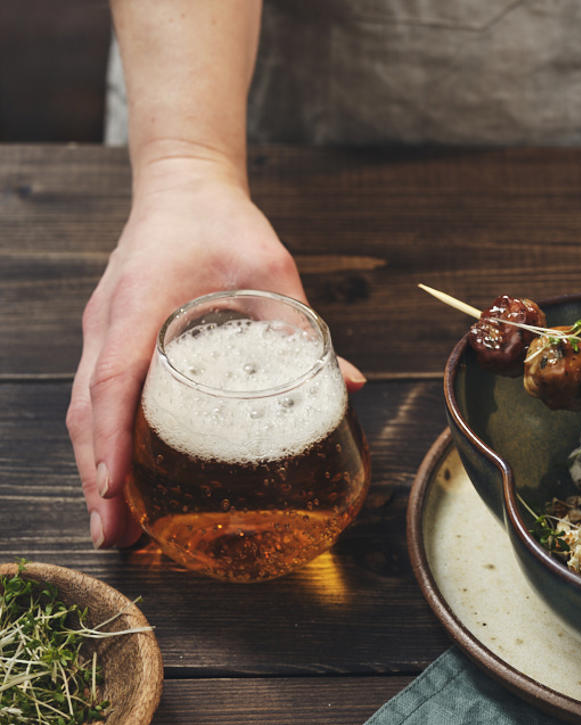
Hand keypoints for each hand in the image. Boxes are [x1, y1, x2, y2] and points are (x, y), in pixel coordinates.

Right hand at [67, 150, 355, 549]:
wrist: (184, 186)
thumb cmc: (223, 223)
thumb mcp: (272, 268)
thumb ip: (302, 326)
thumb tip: (352, 385)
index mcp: (140, 303)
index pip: (113, 380)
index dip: (112, 439)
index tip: (115, 487)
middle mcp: (109, 322)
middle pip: (86, 410)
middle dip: (97, 478)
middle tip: (113, 538)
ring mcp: (102, 331)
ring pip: (84, 410)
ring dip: (96, 469)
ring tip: (115, 529)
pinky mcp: (109, 338)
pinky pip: (95, 398)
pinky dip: (104, 443)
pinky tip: (123, 483)